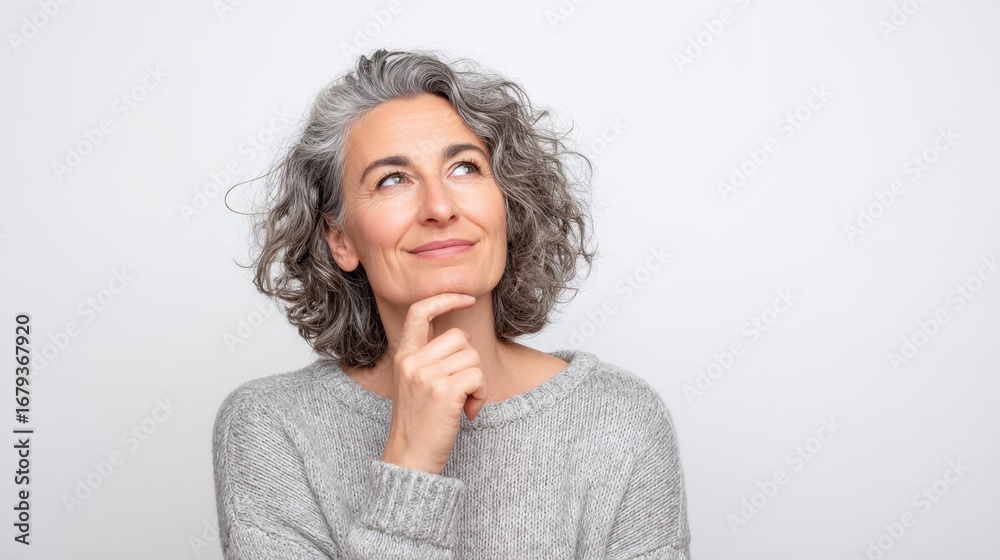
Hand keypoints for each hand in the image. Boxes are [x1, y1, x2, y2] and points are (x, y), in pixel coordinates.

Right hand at [380, 293, 487, 474]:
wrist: (410, 460)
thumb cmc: (419, 424)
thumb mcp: (416, 384)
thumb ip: (431, 359)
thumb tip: (463, 338)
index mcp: (404, 357)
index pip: (420, 312)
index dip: (444, 298)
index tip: (465, 297)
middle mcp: (412, 362)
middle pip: (460, 338)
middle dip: (470, 361)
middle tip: (462, 388)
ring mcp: (427, 376)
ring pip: (473, 357)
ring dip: (477, 381)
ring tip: (464, 403)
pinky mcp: (444, 392)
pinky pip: (478, 376)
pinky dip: (480, 394)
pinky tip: (468, 410)